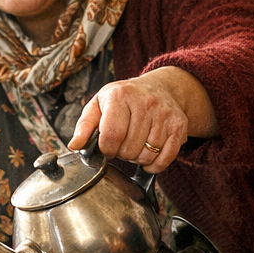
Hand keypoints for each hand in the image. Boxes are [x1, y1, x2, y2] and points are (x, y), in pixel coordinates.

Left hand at [67, 67, 216, 173]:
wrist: (159, 87)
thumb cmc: (124, 99)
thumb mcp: (99, 104)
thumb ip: (84, 126)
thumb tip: (75, 145)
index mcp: (120, 96)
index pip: (112, 135)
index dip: (106, 149)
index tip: (107, 147)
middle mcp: (145, 103)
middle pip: (129, 149)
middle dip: (122, 154)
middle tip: (122, 144)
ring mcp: (164, 114)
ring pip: (146, 156)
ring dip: (137, 158)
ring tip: (135, 145)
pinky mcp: (178, 126)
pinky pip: (165, 159)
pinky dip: (155, 165)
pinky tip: (148, 156)